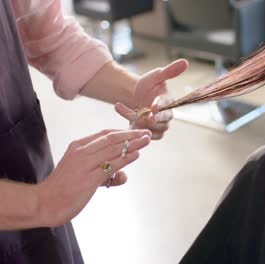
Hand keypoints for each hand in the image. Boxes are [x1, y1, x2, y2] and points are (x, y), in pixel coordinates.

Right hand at [36, 129, 151, 226]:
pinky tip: (136, 154)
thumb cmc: (64, 189)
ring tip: (147, 140)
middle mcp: (82, 152)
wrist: (45, 203)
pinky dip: (125, 158)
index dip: (123, 132)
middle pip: (112, 139)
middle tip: (147, 134)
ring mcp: (85, 164)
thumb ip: (105, 174)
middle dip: (132, 135)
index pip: (105, 134)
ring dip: (133, 143)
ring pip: (113, 149)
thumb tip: (123, 176)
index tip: (137, 132)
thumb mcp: (84, 175)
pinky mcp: (89, 178)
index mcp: (78, 146)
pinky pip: (111, 165)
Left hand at [115, 59, 188, 139]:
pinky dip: (134, 128)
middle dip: (149, 119)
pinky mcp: (151, 133)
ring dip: (136, 120)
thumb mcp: (156, 75)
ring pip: (151, 129)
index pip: (167, 106)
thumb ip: (169, 71)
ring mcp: (159, 126)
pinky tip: (126, 118)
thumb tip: (185, 62)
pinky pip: (144, 134)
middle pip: (161, 122)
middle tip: (138, 114)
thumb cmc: (148, 85)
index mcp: (170, 101)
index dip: (160, 107)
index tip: (153, 107)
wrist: (135, 96)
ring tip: (122, 107)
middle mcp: (167, 115)